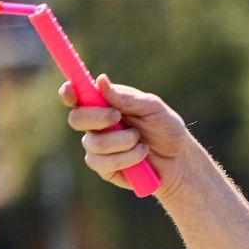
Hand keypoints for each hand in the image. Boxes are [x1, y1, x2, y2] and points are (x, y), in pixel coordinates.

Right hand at [60, 76, 195, 197]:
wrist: (180, 160)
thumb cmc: (167, 130)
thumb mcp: (153, 108)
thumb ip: (127, 98)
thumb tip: (100, 80)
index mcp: (104, 105)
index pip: (77, 96)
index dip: (69, 92)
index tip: (71, 91)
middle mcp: (96, 125)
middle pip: (76, 119)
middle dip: (97, 118)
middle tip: (117, 117)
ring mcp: (97, 147)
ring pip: (93, 143)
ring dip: (122, 141)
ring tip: (141, 141)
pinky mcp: (103, 167)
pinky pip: (102, 163)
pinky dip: (126, 158)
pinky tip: (141, 155)